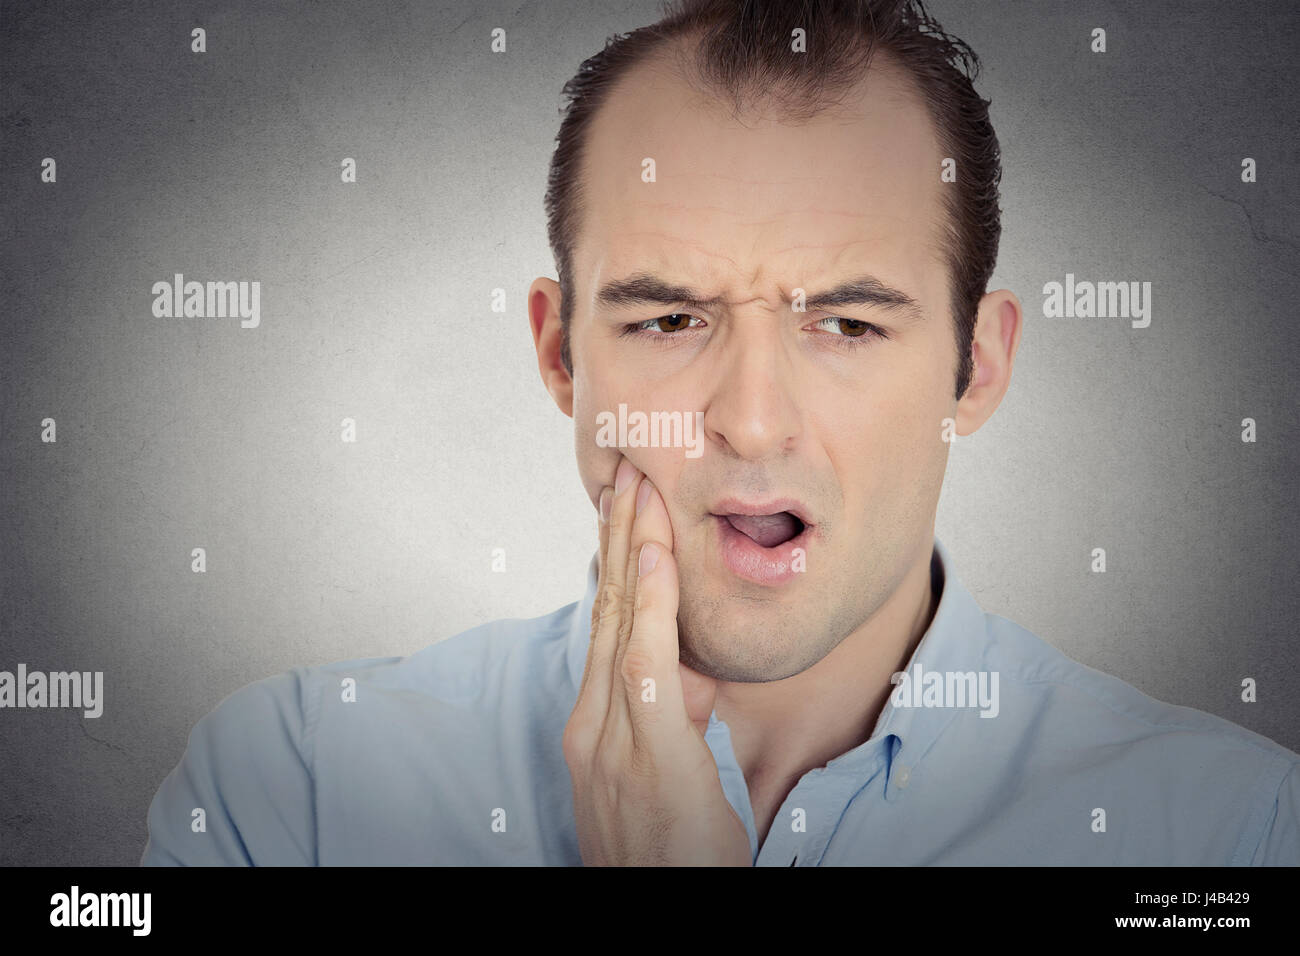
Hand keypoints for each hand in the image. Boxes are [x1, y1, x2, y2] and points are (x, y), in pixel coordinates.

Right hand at [562, 455, 751, 865]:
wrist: (657, 911)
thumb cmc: (667, 853)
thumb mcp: (662, 772)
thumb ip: (667, 716)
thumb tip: (683, 671)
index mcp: (594, 724)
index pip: (606, 624)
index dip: (615, 561)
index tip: (625, 508)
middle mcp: (592, 722)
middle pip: (607, 608)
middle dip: (617, 536)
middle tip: (626, 469)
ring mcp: (611, 737)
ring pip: (621, 621)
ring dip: (631, 547)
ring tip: (638, 487)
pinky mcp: (645, 752)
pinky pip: (647, 662)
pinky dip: (652, 602)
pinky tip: (657, 555)